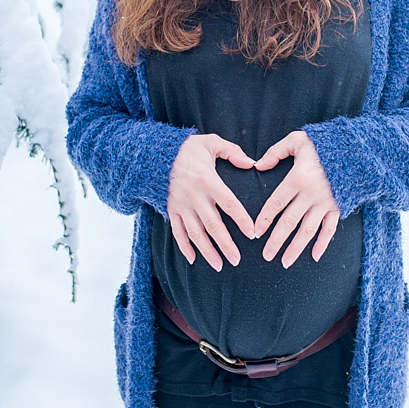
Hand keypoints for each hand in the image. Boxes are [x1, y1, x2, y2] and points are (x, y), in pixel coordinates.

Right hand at [165, 133, 256, 271]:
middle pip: (212, 225)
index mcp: (207, 180)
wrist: (156, 153)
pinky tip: (193, 259)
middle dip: (225, 244)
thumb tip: (252, 163)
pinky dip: (184, 247)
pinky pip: (177, 232)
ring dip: (207, 251)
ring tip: (219, 265)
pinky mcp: (171, 210)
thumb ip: (232, 151)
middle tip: (237, 260)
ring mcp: (181, 205)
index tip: (252, 233)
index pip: (229, 204)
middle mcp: (194, 196)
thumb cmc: (188, 148)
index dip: (241, 220)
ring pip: (195, 233)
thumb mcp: (211, 142)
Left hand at [253, 130, 341, 267]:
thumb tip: (259, 166)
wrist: (356, 149)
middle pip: (289, 221)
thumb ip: (276, 151)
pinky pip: (330, 229)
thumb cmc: (324, 144)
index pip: (276, 202)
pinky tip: (315, 257)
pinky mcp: (338, 207)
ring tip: (285, 262)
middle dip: (276, 240)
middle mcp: (311, 194)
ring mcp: (326, 203)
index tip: (256, 232)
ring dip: (296, 248)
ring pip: (308, 230)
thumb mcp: (298, 140)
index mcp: (298, 178)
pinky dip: (323, 244)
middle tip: (266, 256)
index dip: (265, 218)